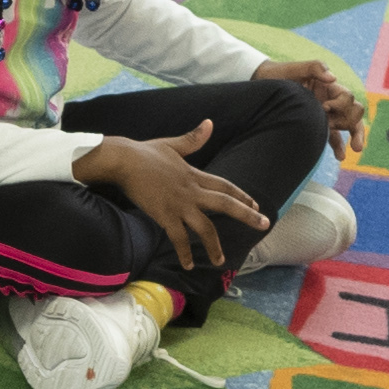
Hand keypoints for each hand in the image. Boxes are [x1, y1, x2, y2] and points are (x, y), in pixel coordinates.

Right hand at [79, 129, 271, 247]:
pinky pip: (179, 239)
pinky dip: (184, 253)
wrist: (124, 160)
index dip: (243, 196)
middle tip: (265, 225)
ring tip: (221, 260)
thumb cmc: (144, 152)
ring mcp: (179, 205)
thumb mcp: (172, 144)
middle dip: (247, 215)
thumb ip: (193, 138)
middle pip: (226, 204)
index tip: (256, 205)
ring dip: (214, 246)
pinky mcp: (165, 215)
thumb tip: (210, 123)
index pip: (225, 186)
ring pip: (205, 228)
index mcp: (194, 174)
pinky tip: (188, 266)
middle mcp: (192, 191)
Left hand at [274, 59, 371, 155]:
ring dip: (354, 136)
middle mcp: (330, 101)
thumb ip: (315, 68)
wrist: (265, 85)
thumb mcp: (297, 68)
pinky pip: (332, 136)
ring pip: (346, 126)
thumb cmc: (282, 74)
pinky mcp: (315, 125)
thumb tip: (333, 77)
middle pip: (353, 113)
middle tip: (352, 139)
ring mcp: (324, 115)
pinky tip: (340, 156)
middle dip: (356, 125)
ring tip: (356, 148)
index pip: (347, 97)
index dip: (340, 103)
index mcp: (329, 87)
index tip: (324, 106)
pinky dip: (338, 146)